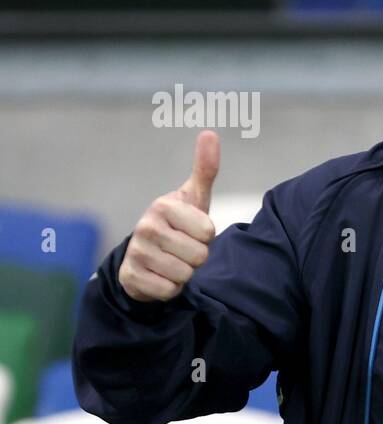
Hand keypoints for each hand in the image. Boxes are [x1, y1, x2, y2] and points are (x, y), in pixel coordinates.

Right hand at [119, 131, 219, 301]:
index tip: (193, 230)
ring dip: (185, 273)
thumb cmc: (180, 223)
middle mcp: (145, 227)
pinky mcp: (131, 278)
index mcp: (163, 206)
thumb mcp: (194, 198)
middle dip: (197, 257)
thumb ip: (205, 169)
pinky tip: (161, 276)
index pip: (209, 232)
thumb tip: (210, 133)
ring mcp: (136, 252)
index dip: (207, 236)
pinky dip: (171, 288)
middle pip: (199, 255)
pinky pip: (169, 291)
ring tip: (173, 261)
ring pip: (185, 274)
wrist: (147, 256)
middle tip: (183, 248)